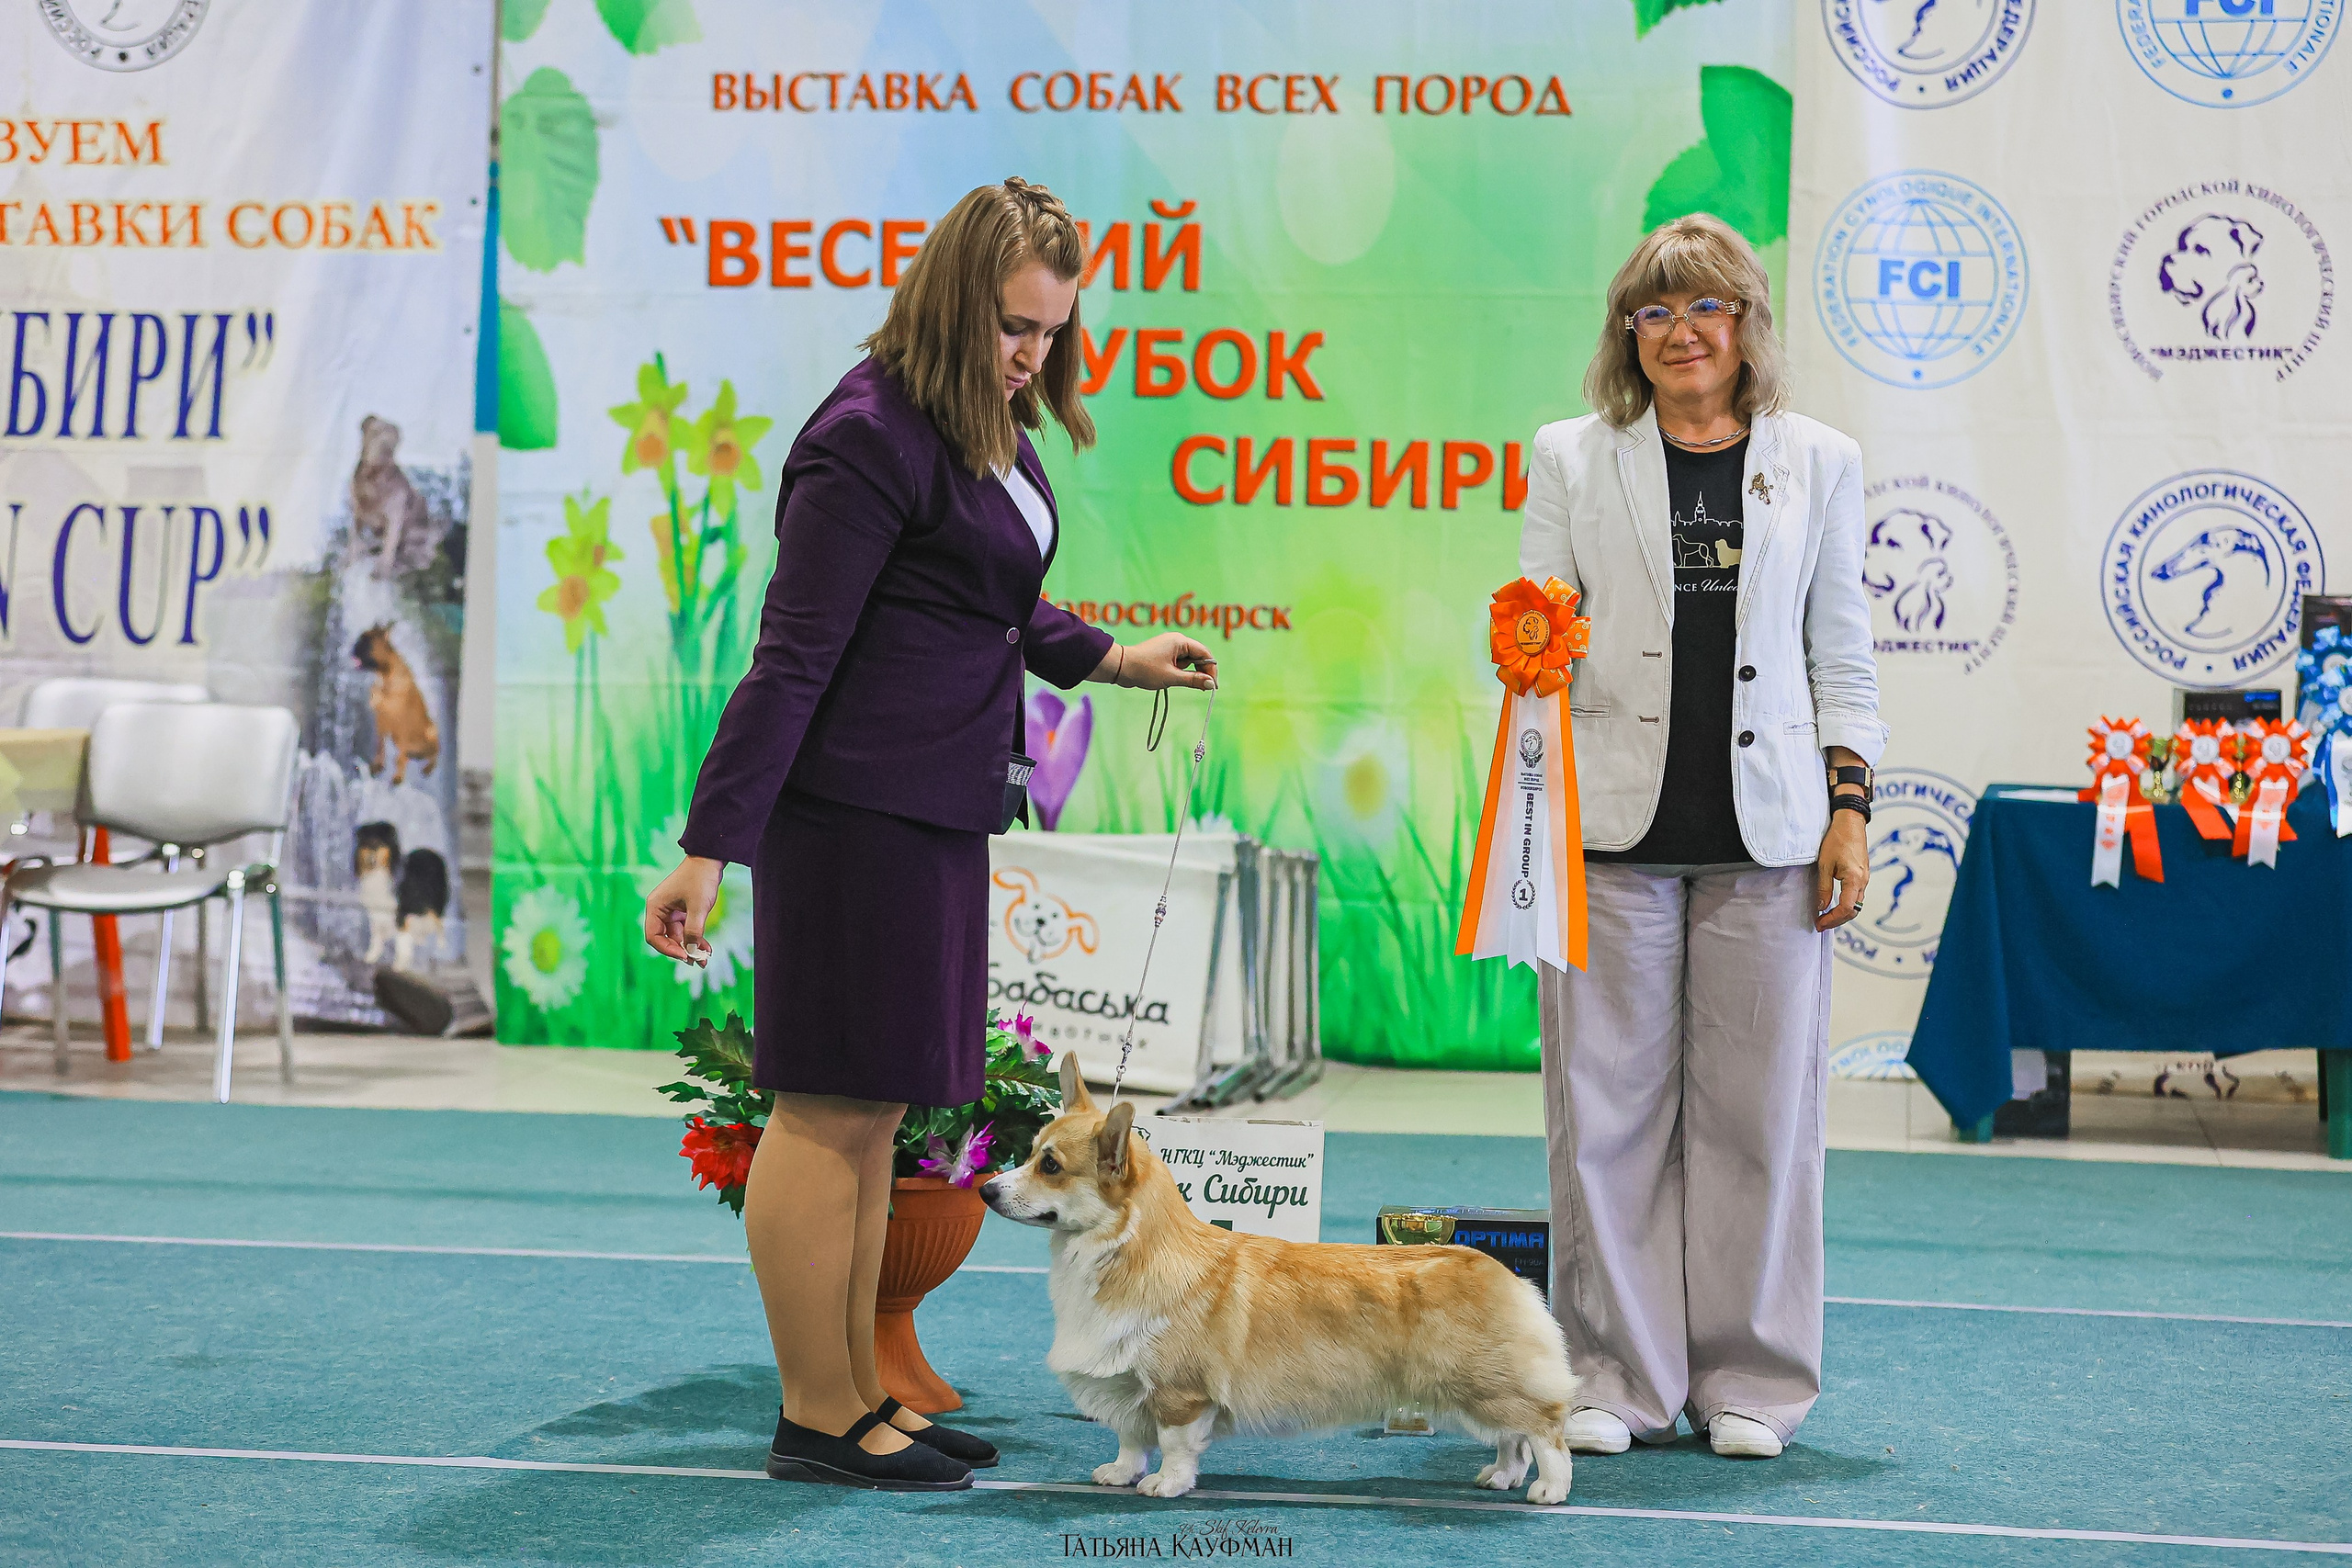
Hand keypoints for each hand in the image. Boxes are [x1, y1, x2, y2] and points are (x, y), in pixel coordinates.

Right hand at [644, 855, 722, 964]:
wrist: (710, 859)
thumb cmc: (700, 879)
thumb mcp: (698, 907)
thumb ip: (693, 931)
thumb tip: (691, 952)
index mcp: (655, 907)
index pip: (654, 936)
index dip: (668, 949)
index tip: (685, 956)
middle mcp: (660, 910)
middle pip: (666, 938)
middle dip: (682, 951)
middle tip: (698, 961)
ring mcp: (671, 911)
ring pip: (678, 936)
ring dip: (691, 946)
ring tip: (705, 958)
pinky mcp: (682, 911)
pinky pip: (686, 929)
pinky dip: (695, 938)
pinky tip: (706, 948)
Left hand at [1099, 632, 1216, 690]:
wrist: (1120, 667)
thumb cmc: (1144, 670)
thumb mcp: (1171, 677)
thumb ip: (1193, 680)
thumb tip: (1210, 684)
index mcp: (1180, 641)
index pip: (1205, 653)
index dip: (1211, 669)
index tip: (1212, 686)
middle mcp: (1176, 641)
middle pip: (1198, 656)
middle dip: (1201, 672)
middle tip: (1202, 688)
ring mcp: (1169, 646)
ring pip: (1188, 660)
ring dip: (1188, 672)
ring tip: (1177, 681)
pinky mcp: (1164, 653)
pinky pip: (1179, 662)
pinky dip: (1180, 671)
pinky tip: (1172, 679)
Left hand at [1814, 807, 1867, 931]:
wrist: (1850, 823)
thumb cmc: (1837, 840)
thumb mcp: (1824, 865)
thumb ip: (1823, 888)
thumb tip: (1821, 907)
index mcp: (1854, 879)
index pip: (1846, 909)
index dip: (1832, 919)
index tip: (1819, 923)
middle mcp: (1863, 881)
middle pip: (1853, 911)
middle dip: (1837, 921)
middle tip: (1820, 924)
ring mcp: (1865, 878)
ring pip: (1856, 905)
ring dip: (1841, 914)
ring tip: (1825, 917)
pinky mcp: (1863, 874)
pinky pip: (1856, 896)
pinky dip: (1846, 904)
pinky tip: (1834, 904)